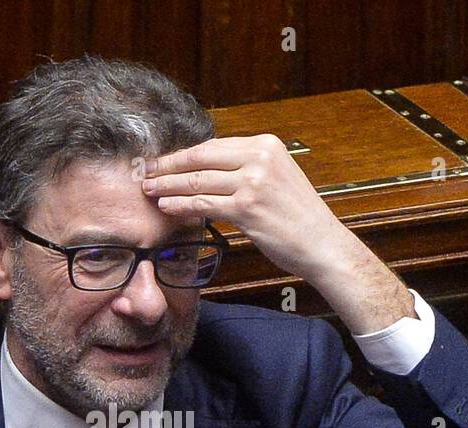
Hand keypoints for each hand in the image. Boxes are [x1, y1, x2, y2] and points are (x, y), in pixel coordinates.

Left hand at [142, 134, 352, 283]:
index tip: (164, 161)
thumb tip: (209, 169)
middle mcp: (260, 159)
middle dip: (169, 166)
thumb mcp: (277, 178)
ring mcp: (253, 183)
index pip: (213, 146)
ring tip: (149, 190)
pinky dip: (181, 206)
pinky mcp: (247, 208)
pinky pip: (203, 204)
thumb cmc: (298, 216)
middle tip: (146, 172)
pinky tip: (167, 207)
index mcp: (266, 145)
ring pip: (198, 181)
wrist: (322, 243)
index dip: (184, 154)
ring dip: (169, 186)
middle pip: (201, 158)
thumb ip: (247, 168)